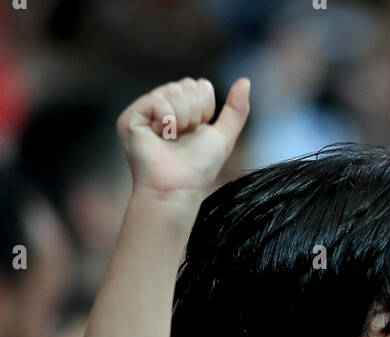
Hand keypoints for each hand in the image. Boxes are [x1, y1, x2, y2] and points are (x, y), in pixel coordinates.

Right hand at [117, 76, 249, 197]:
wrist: (178, 188)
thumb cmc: (199, 169)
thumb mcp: (223, 137)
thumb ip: (236, 111)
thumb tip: (245, 81)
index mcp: (180, 110)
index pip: (197, 85)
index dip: (204, 107)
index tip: (198, 130)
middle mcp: (161, 108)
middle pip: (186, 85)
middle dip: (194, 112)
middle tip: (184, 136)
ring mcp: (144, 112)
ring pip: (173, 91)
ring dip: (182, 119)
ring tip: (172, 139)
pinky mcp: (129, 118)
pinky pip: (157, 101)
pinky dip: (167, 120)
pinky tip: (160, 136)